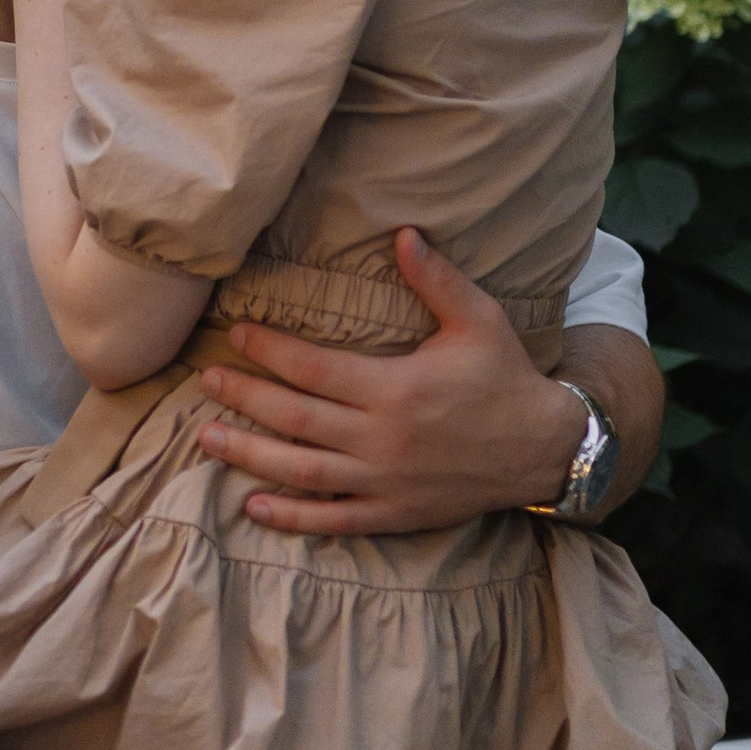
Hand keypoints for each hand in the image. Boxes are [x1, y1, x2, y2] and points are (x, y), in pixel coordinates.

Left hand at [196, 228, 584, 533]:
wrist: (545, 447)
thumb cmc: (506, 377)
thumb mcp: (478, 319)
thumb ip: (434, 279)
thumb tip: (402, 231)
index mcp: (396, 388)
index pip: (313, 368)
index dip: (269, 352)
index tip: (237, 336)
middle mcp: (382, 438)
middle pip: (295, 418)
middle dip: (245, 398)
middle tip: (205, 383)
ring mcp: (385, 480)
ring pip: (302, 471)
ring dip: (250, 455)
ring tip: (206, 439)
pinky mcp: (394, 512)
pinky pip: (334, 518)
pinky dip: (292, 516)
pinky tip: (253, 506)